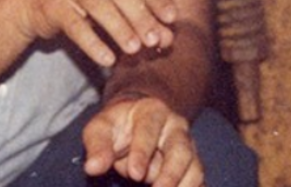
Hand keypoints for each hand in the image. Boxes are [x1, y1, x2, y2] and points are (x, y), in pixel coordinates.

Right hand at [16, 0, 177, 66]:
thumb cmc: (81, 0)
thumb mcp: (111, 2)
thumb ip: (140, 17)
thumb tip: (168, 39)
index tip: (172, 18)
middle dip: (141, 17)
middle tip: (155, 40)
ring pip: (99, 5)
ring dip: (119, 28)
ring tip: (135, 50)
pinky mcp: (54, 6)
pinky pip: (76, 25)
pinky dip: (93, 43)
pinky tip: (107, 59)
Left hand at [82, 94, 203, 186]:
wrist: (136, 122)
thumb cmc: (117, 126)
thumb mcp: (100, 128)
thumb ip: (97, 146)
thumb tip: (92, 168)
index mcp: (152, 111)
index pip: (149, 130)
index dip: (142, 153)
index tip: (134, 174)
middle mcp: (176, 128)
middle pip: (180, 150)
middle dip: (170, 173)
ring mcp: (188, 147)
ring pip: (194, 168)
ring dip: (183, 185)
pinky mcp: (193, 166)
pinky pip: (198, 181)